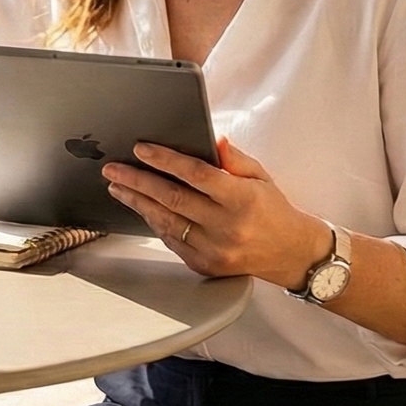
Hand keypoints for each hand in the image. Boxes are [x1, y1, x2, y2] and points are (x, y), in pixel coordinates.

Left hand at [101, 138, 330, 286]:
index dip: (165, 160)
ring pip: (166, 222)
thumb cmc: (273, 210)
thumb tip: (213, 139)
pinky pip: (171, 240)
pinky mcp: (205, 265)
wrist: (291, 254)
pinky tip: (141, 208)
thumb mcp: (261, 177)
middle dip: (137, 181)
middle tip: (114, 169)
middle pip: (173, 199)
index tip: (141, 149)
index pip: (196, 174)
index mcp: (242, 199)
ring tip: (117, 187)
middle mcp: (227, 226)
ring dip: (137, 202)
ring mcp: (215, 249)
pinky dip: (153, 222)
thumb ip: (235, 159)